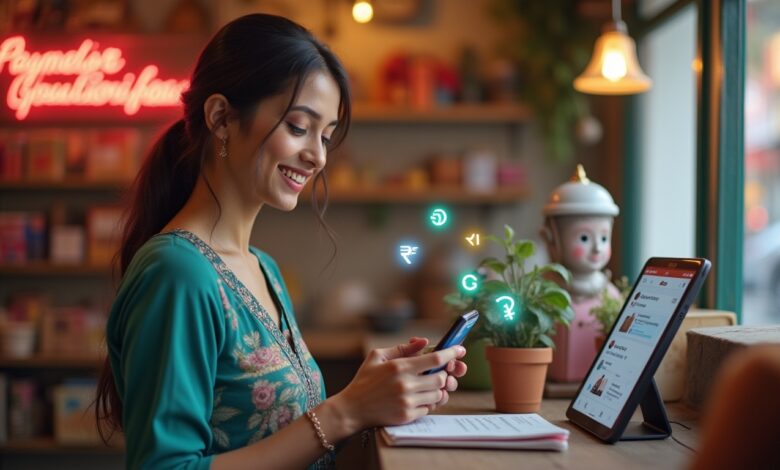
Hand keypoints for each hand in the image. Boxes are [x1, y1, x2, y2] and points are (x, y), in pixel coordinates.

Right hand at [332, 337, 466, 431]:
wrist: (352, 409)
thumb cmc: (365, 380)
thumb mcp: (378, 356)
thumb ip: (403, 348)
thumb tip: (424, 341)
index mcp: (399, 367)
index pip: (435, 359)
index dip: (451, 353)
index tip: (460, 350)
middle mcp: (405, 384)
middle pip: (441, 378)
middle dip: (443, 374)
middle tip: (437, 373)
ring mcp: (407, 402)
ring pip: (437, 394)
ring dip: (436, 389)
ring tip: (425, 386)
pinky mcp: (407, 416)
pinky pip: (429, 408)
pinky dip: (427, 402)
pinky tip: (417, 398)